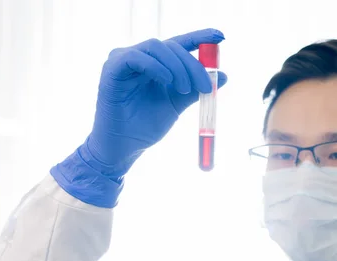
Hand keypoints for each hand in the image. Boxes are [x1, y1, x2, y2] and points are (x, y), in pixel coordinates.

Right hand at [51, 28, 226, 206]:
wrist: (125, 147)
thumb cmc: (146, 126)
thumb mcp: (177, 104)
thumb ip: (196, 89)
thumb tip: (223, 77)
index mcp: (156, 64)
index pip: (180, 43)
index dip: (200, 37)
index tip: (221, 36)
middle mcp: (140, 57)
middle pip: (172, 46)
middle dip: (193, 64)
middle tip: (207, 86)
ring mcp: (124, 60)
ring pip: (157, 47)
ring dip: (177, 67)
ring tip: (183, 90)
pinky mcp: (112, 69)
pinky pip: (135, 57)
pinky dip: (156, 66)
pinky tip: (167, 81)